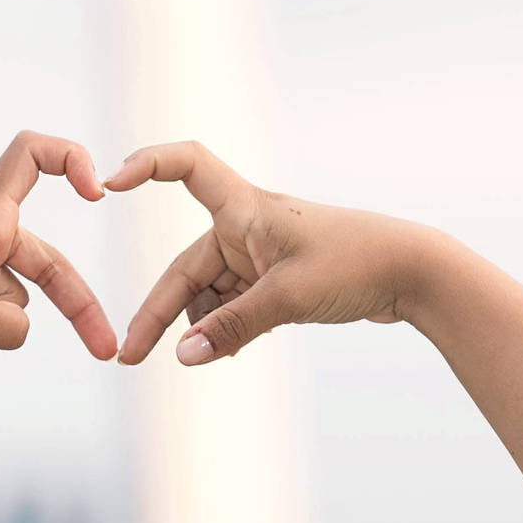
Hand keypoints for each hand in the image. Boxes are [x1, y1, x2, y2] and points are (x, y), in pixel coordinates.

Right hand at [106, 140, 424, 365]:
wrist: (415, 274)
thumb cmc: (357, 265)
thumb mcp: (288, 299)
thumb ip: (231, 328)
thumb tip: (181, 356)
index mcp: (246, 207)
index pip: (185, 164)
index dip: (145, 166)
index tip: (107, 185)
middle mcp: (246, 226)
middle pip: (186, 268)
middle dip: (160, 313)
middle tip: (131, 357)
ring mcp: (260, 255)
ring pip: (209, 294)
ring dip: (204, 325)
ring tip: (213, 355)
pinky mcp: (276, 279)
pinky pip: (233, 306)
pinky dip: (227, 328)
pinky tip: (232, 350)